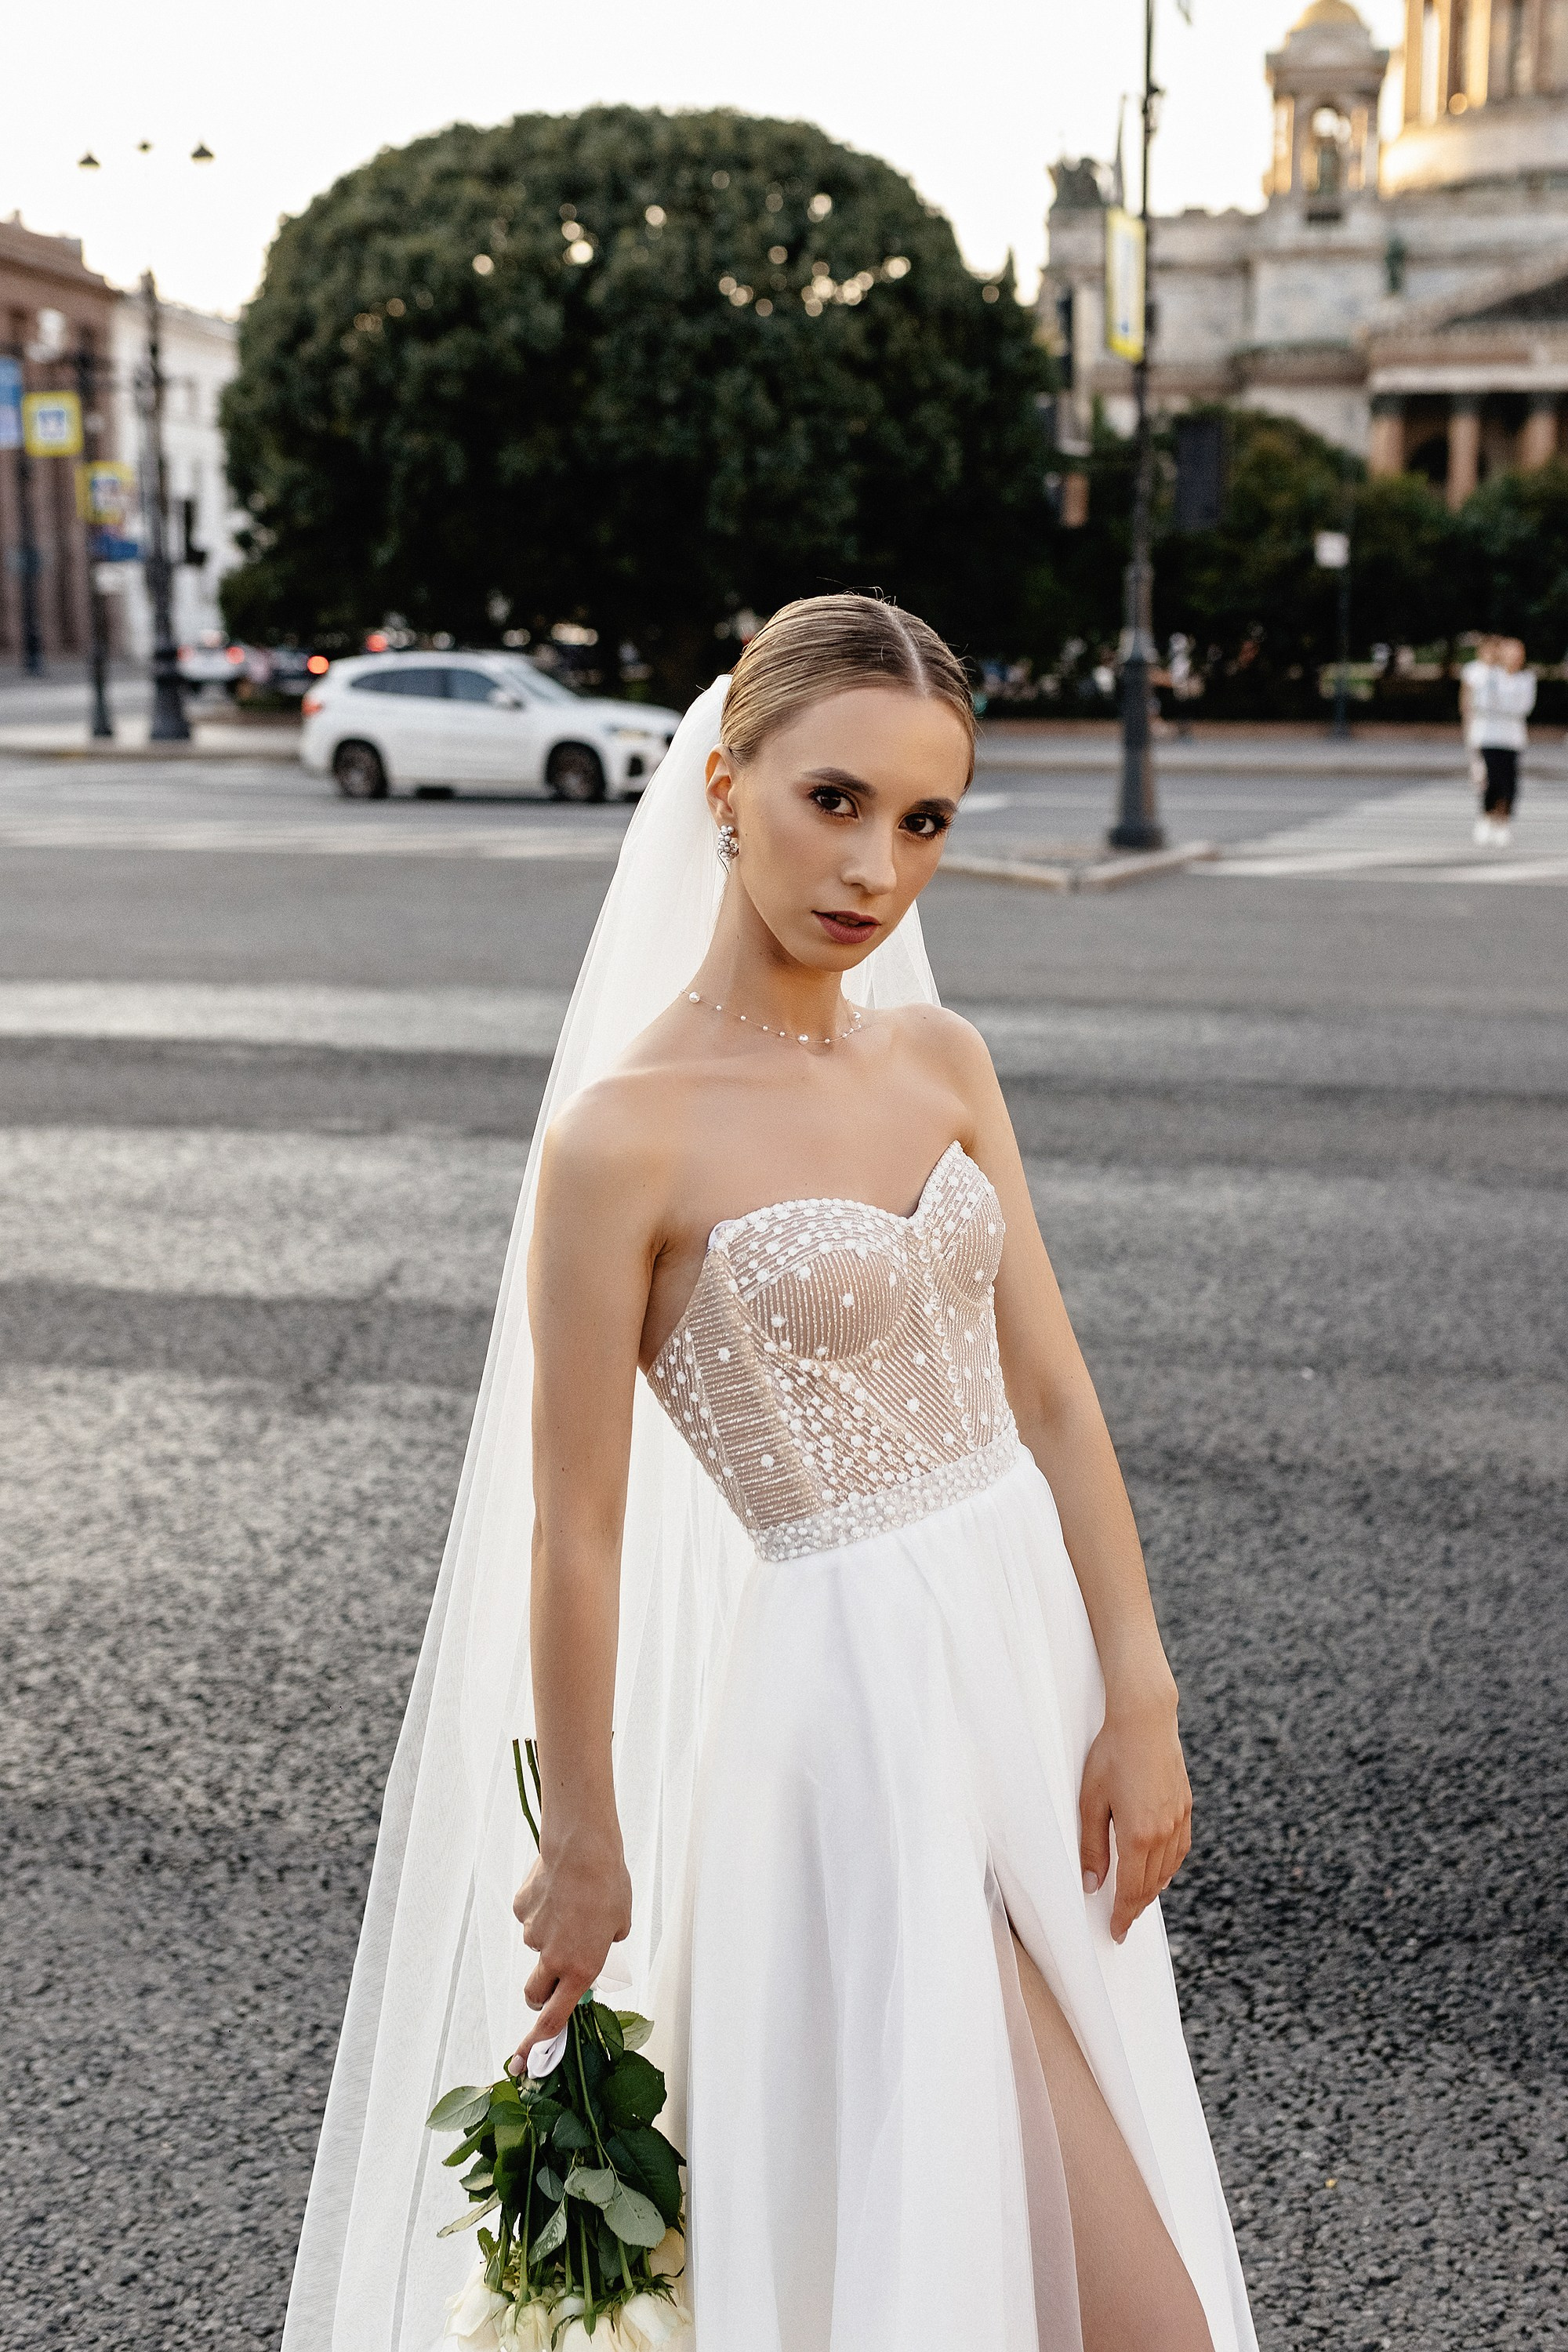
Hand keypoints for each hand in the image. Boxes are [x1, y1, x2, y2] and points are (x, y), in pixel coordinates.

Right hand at [511, 1819, 631, 2068]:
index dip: (536, 2045)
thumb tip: (599, 1941)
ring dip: (550, 1935)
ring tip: (571, 1902)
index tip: (523, 2065)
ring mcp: (533, 1935)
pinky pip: (530, 1916)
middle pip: (535, 1994)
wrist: (582, 1848)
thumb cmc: (609, 1884)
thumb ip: (606, 1943)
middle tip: (557, 1971)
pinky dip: (541, 1907)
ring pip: (536, 1946)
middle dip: (542, 1992)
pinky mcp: (521, 1910)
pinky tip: (556, 1886)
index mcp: (581, 1969)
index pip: (554, 2019)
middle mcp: (553, 1959)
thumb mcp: (619, 1922)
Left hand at [1079, 1679, 1191, 1944]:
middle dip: (1136, 1907)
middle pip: (1151, 1885)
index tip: (1116, 1933)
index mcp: (1138, 1835)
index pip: (1130, 1890)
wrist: (1145, 1721)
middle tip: (1123, 1922)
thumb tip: (1091, 1884)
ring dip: (1153, 1889)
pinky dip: (1169, 1867)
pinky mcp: (1185, 1807)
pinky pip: (1179, 1849)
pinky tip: (1160, 1869)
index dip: (1123, 1915)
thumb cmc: (1111, 1756)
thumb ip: (1091, 1846)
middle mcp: (1163, 1833)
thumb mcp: (1090, 1801)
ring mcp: (1178, 1820)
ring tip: (1137, 1901)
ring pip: (1168, 1870)